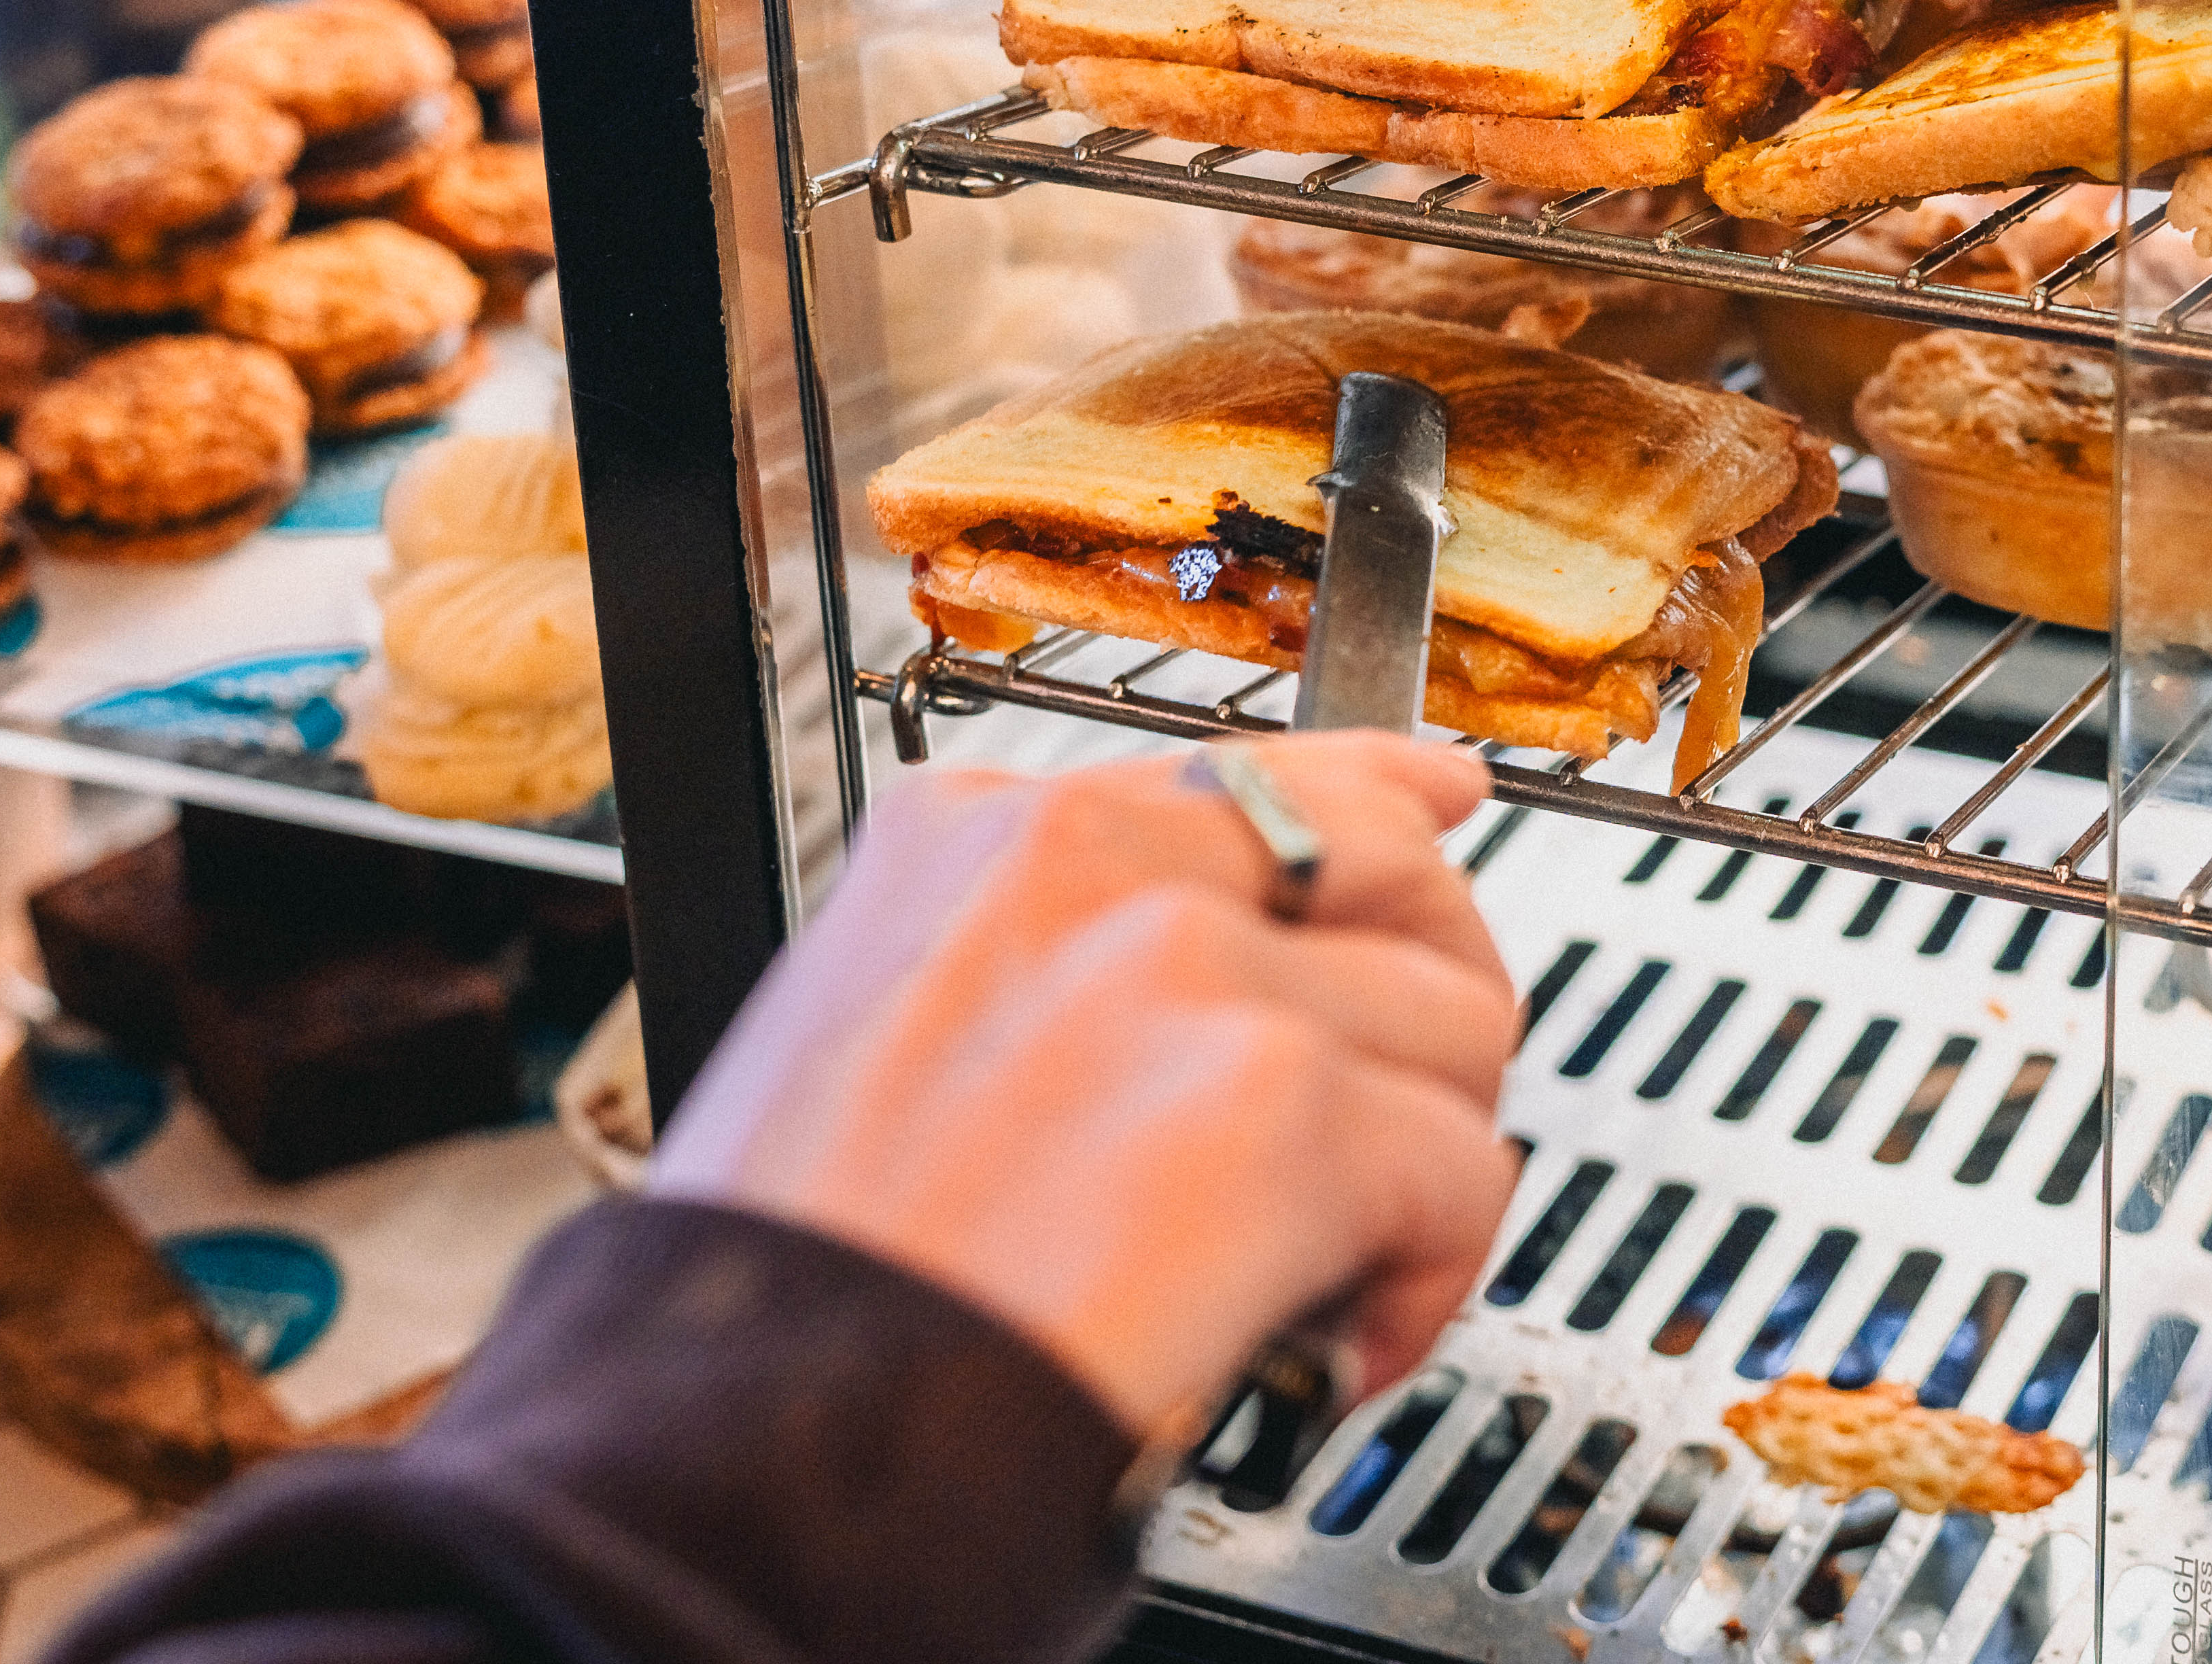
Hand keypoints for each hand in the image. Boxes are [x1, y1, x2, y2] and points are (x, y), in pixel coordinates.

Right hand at [648, 735, 1520, 1441]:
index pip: (1254, 769)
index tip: (1433, 806)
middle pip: (1395, 867)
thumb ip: (1047, 976)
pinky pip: (1464, 1169)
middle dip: (1427, 1001)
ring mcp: (1191, 970)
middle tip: (1401, 1118)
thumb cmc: (789, 1290)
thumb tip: (1205, 1007)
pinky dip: (1428, 1278)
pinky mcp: (1277, 1107)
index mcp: (979, 837)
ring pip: (1455, 1024)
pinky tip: (1332, 1344)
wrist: (747, 1442)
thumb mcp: (871, 1037)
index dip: (1378, 806)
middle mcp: (1092, 866)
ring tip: (1338, 1267)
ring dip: (1426, 1157)